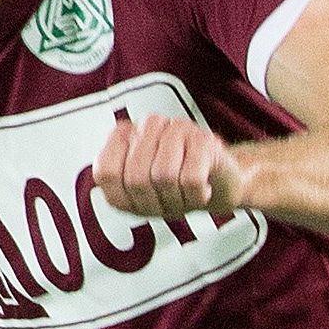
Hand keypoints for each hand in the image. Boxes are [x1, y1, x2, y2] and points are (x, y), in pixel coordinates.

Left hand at [94, 114, 250, 220]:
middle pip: (136, 177)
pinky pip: (191, 178)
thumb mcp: (137, 197)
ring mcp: (179, 129)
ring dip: (177, 198)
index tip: (138, 198)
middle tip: (166, 200)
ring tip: (183, 193)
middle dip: (153, 201)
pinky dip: (196, 195)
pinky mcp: (205, 139)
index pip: (106, 170)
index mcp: (127, 139)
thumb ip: (115, 185)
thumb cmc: (177, 189)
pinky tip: (201, 189)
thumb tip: (106, 173)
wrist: (223, 184)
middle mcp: (150, 127)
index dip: (123, 194)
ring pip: (163, 175)